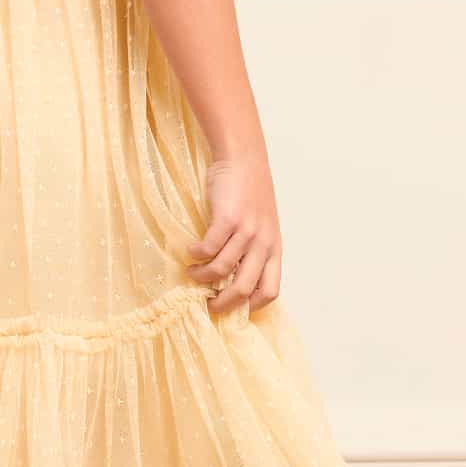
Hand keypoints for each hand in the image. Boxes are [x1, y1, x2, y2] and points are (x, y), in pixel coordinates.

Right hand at [184, 152, 281, 313]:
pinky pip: (208, 248)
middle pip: (244, 287)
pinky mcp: (228, 218)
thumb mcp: (262, 225)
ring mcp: (247, 231)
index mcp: (274, 249)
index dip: (250, 305)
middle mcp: (263, 243)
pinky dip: (196, 254)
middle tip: (206, 304)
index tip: (233, 307)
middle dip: (222, 303)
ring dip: (201, 276)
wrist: (244, 159)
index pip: (269, 291)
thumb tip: (232, 278)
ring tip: (192, 272)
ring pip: (221, 269)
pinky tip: (190, 250)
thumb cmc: (251, 193)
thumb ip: (254, 250)